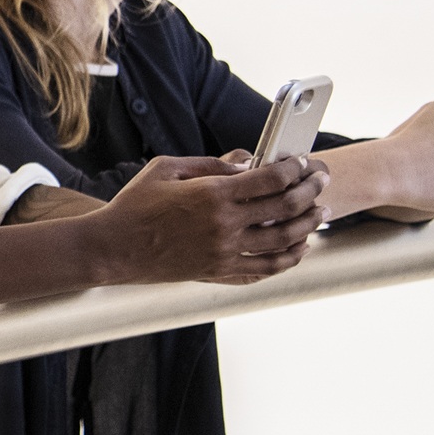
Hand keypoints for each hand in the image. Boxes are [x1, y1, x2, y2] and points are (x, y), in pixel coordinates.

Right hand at [88, 153, 324, 284]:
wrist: (112, 248)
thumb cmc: (134, 205)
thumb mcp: (166, 168)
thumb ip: (210, 163)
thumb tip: (247, 162)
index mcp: (212, 194)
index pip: (271, 178)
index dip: (293, 168)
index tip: (300, 163)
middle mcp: (224, 224)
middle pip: (286, 207)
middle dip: (311, 191)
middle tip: (321, 183)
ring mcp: (224, 252)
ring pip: (284, 241)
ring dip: (309, 225)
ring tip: (320, 214)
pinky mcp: (218, 272)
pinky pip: (265, 269)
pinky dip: (289, 259)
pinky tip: (298, 249)